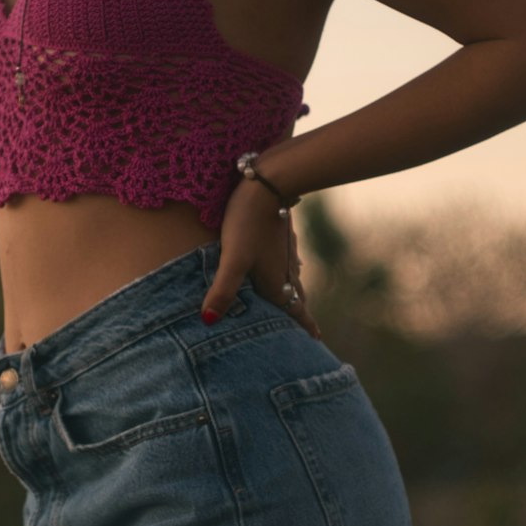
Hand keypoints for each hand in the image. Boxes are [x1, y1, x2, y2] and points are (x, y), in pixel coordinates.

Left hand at [200, 178, 320, 338]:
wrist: (267, 184)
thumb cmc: (247, 222)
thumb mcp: (232, 258)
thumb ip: (222, 291)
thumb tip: (208, 322)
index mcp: (276, 282)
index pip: (295, 311)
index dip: (305, 326)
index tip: (316, 341)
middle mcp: (285, 269)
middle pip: (294, 297)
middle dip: (299, 314)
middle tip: (306, 329)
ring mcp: (285, 251)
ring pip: (292, 278)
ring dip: (293, 292)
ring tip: (293, 301)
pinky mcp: (281, 234)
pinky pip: (287, 260)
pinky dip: (287, 271)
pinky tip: (284, 265)